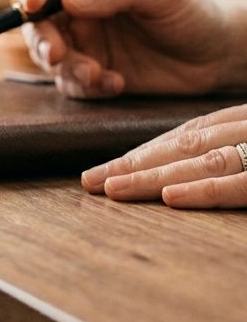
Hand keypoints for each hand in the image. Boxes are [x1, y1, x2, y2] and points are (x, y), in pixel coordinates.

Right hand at [15, 0, 242, 98]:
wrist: (218, 55)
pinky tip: (117, 83)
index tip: (32, 4)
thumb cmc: (195, 11)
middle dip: (41, 39)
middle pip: (34, 18)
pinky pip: (69, 82)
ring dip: (66, 67)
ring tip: (98, 75)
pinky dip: (87, 86)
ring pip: (47, 54)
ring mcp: (82, 38)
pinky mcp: (90, 69)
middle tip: (57, 55)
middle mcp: (78, 3)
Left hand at [82, 104, 246, 207]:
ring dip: (153, 176)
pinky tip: (169, 197)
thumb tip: (185, 172)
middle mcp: (246, 131)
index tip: (107, 171)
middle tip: (90, 180)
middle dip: (132, 164)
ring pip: (201, 161)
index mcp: (242, 124)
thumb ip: (229, 155)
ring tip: (112, 188)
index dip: (143, 155)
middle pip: (182, 147)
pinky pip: (239, 184)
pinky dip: (203, 190)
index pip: (184, 138)